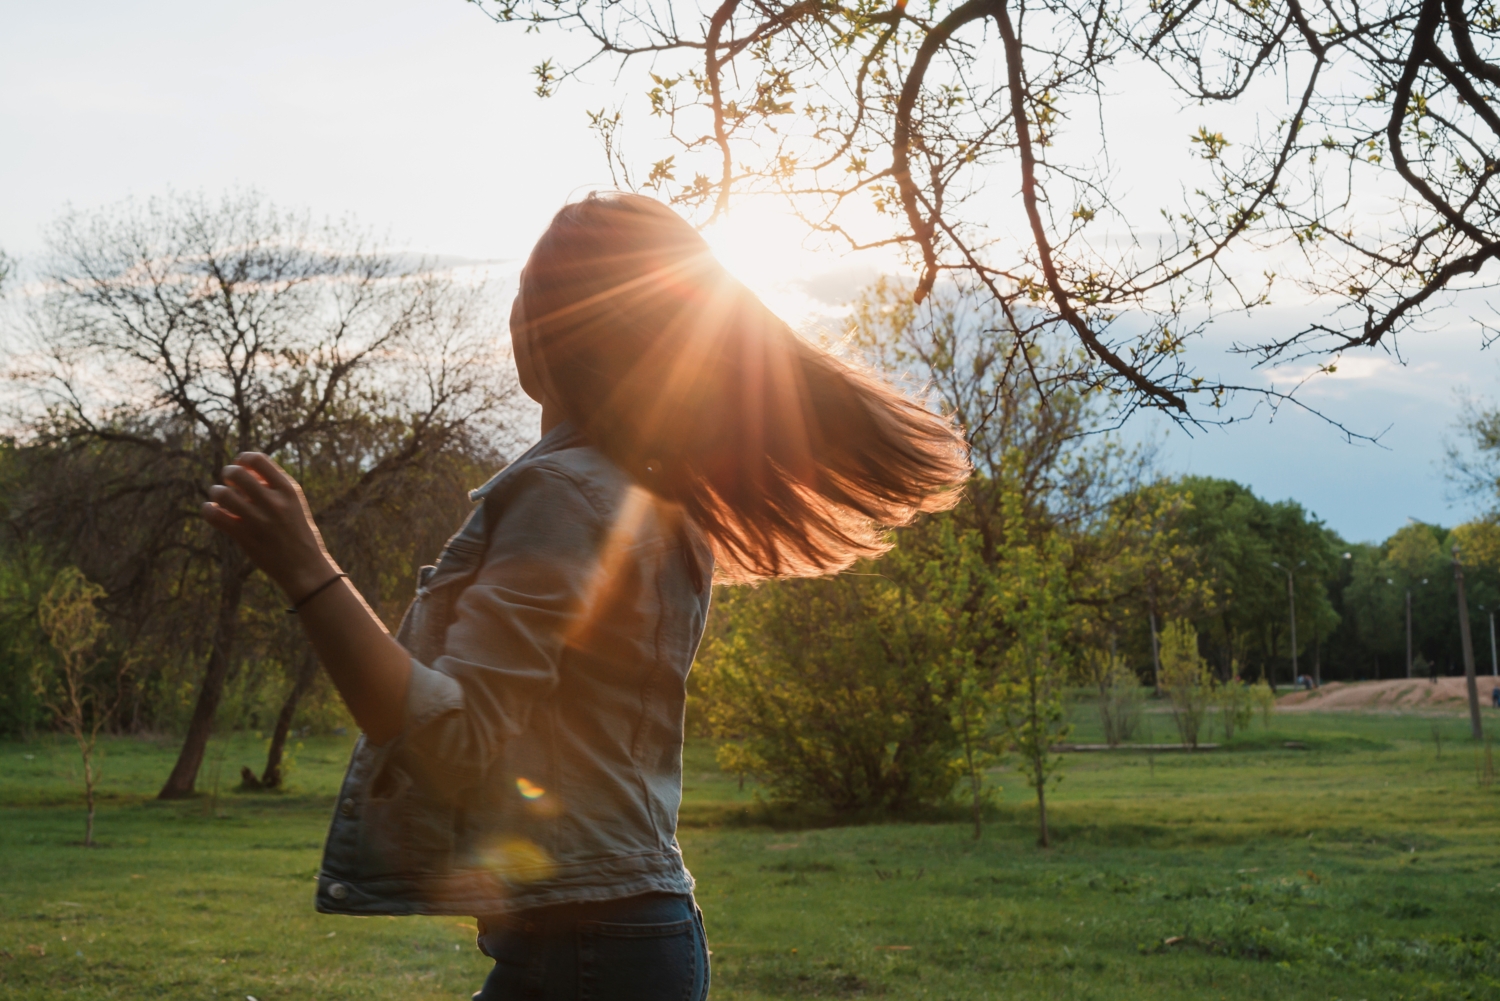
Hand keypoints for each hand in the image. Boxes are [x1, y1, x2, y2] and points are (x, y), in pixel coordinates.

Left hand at [201, 453, 337, 602]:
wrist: (304, 566)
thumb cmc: (298, 531)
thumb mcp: (294, 503)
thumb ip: (274, 484)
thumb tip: (245, 468)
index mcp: (288, 490)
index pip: (258, 460)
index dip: (243, 459)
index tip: (241, 466)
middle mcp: (273, 503)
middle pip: (237, 474)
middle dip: (228, 473)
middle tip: (229, 481)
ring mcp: (258, 521)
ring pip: (222, 494)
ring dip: (216, 492)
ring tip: (219, 498)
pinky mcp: (245, 537)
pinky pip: (215, 516)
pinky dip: (208, 510)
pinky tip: (213, 511)